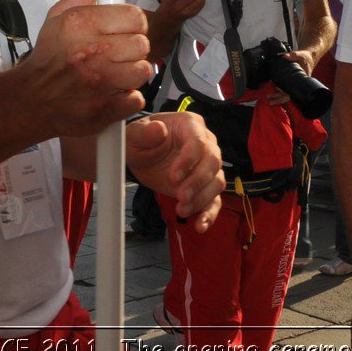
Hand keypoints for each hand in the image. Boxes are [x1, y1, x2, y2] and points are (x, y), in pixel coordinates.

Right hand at [21, 0, 151, 136]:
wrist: (32, 99)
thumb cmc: (49, 56)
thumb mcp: (59, 16)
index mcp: (80, 25)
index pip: (134, 16)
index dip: (133, 22)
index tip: (125, 27)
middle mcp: (91, 52)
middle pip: (142, 43)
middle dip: (133, 47)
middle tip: (117, 51)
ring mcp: (99, 83)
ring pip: (143, 70)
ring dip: (133, 72)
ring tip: (115, 71)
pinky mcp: (105, 109)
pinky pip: (137, 98)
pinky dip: (127, 97)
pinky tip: (112, 91)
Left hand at [125, 112, 222, 232]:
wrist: (140, 156)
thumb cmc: (139, 140)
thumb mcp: (134, 134)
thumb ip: (145, 132)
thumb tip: (159, 129)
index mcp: (190, 125)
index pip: (198, 142)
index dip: (189, 160)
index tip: (172, 177)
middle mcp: (205, 143)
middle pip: (213, 162)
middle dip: (198, 181)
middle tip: (180, 196)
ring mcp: (207, 166)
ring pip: (217, 182)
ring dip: (202, 198)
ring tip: (181, 210)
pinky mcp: (204, 186)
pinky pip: (215, 200)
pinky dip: (210, 214)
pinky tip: (200, 226)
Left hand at [265, 47, 318, 105]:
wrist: (308, 57)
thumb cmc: (306, 58)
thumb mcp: (300, 55)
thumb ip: (293, 55)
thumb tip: (285, 56)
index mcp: (301, 79)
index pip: (293, 90)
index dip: (285, 92)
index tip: (278, 90)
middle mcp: (297, 84)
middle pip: (288, 95)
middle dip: (279, 99)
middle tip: (270, 100)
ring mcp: (293, 83)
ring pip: (285, 92)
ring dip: (277, 95)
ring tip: (268, 97)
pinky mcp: (290, 81)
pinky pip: (284, 87)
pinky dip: (278, 89)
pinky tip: (272, 88)